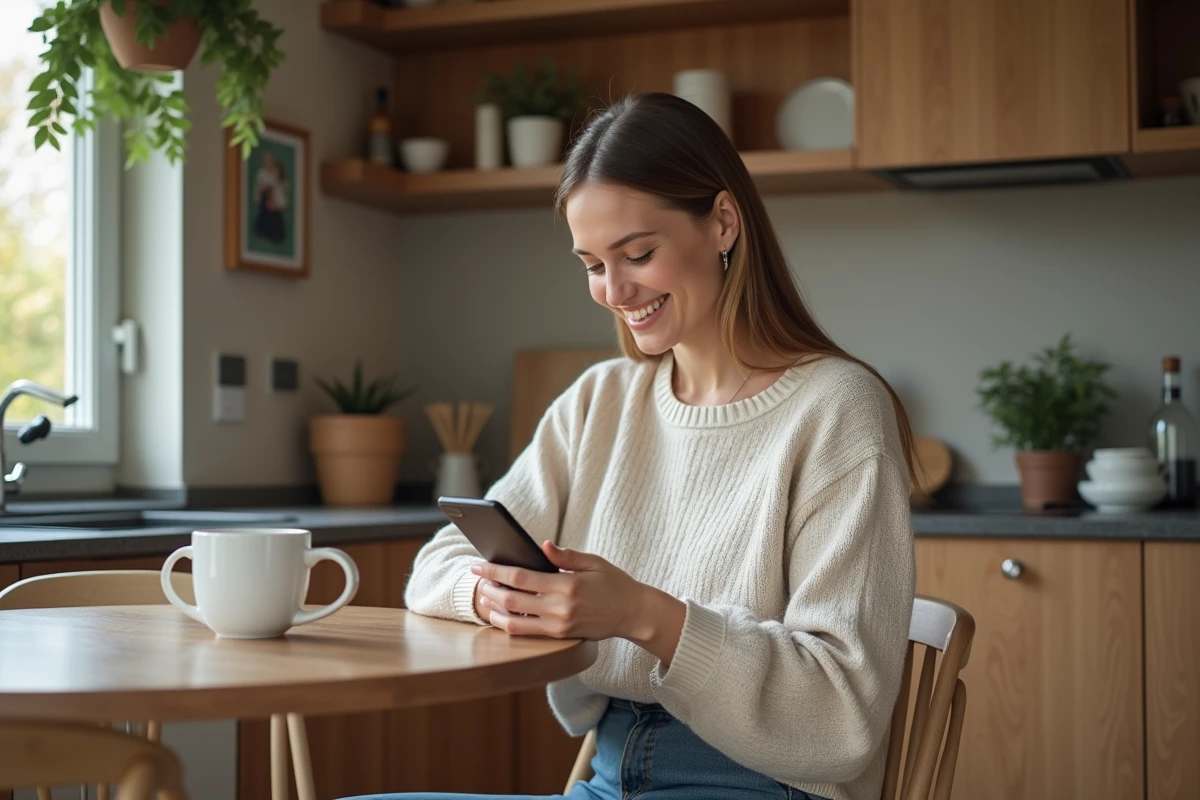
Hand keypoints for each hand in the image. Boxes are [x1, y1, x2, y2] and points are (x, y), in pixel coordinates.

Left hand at [472, 542, 654, 642]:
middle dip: (489, 588)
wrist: (633, 613)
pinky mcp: (560, 636)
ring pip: (514, 621)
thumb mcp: (594, 562)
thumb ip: (566, 556)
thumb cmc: (615, 583)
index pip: (521, 578)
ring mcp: (559, 626)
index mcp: (567, 585)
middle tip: (477, 578)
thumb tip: (543, 545)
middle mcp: (560, 608)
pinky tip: (501, 614)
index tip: (479, 565)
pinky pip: (526, 633)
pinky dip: (509, 624)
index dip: (496, 571)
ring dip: (494, 609)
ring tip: (485, 596)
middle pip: (512, 600)